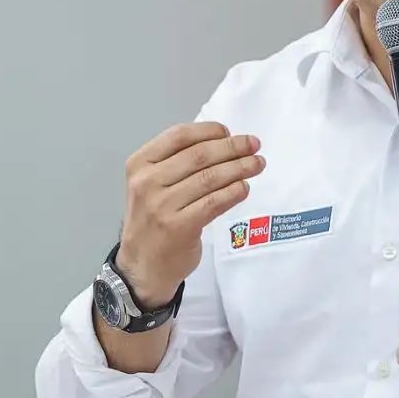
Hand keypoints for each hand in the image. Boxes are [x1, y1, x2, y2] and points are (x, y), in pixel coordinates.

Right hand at [117, 122, 264, 306]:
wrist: (143, 266)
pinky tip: (244, 188)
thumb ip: (176, 163)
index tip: (230, 133)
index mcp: (140, 164)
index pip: (178, 136)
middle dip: (232, 147)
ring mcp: (162, 206)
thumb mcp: (151, 185)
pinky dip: (233, 192)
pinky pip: (214, 202)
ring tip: (258, 164)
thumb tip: (222, 142)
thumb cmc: (153, 220)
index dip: (209, 131)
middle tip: (254, 145)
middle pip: (199, 155)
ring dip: (240, 168)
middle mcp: (148, 182)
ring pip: (210, 178)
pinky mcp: (179, 227)